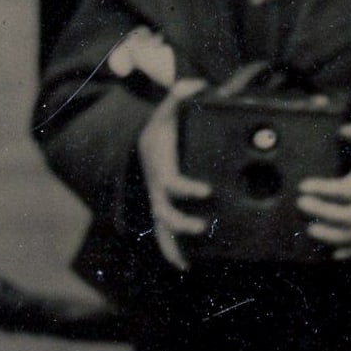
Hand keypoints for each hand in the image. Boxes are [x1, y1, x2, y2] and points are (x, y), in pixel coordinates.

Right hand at [137, 77, 209, 270]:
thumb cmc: (160, 134)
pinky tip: (185, 267)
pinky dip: (172, 254)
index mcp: (161, 170)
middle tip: (204, 224)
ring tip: (188, 262)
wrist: (144, 150)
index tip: (207, 191)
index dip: (188, 189)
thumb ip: (179, 98)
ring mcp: (159, 206)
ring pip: (162, 232)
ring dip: (174, 246)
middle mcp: (158, 193)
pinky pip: (165, 239)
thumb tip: (194, 83)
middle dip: (183, 223)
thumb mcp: (166, 114)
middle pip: (165, 215)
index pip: (172, 184)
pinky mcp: (165, 215)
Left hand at [297, 123, 350, 260]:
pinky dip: (348, 252)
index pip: (347, 191)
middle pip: (348, 216)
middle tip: (299, 204)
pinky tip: (332, 255)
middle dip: (322, 212)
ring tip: (308, 230)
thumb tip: (344, 131)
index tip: (302, 185)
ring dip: (330, 236)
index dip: (324, 190)